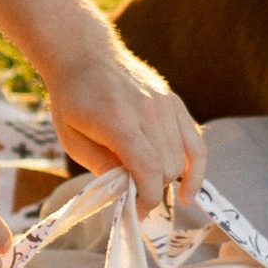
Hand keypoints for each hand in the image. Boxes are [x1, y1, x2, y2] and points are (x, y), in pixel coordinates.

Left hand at [42, 34, 205, 206]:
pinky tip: (189, 190)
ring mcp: (166, 105)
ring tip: (149, 188)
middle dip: (151, 190)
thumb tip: (127, 192)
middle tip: (132, 197)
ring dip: (167, 181)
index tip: (135, 212)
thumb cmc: (73, 99)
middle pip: (166, 167)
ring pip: (181, 159)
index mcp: (118, 120)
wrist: (86, 55)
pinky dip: (195, 169)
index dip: (146, 198)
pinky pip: (196, 143)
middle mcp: (148, 111)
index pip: (147, 168)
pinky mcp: (175, 103)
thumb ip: (101, 166)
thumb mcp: (72, 139)